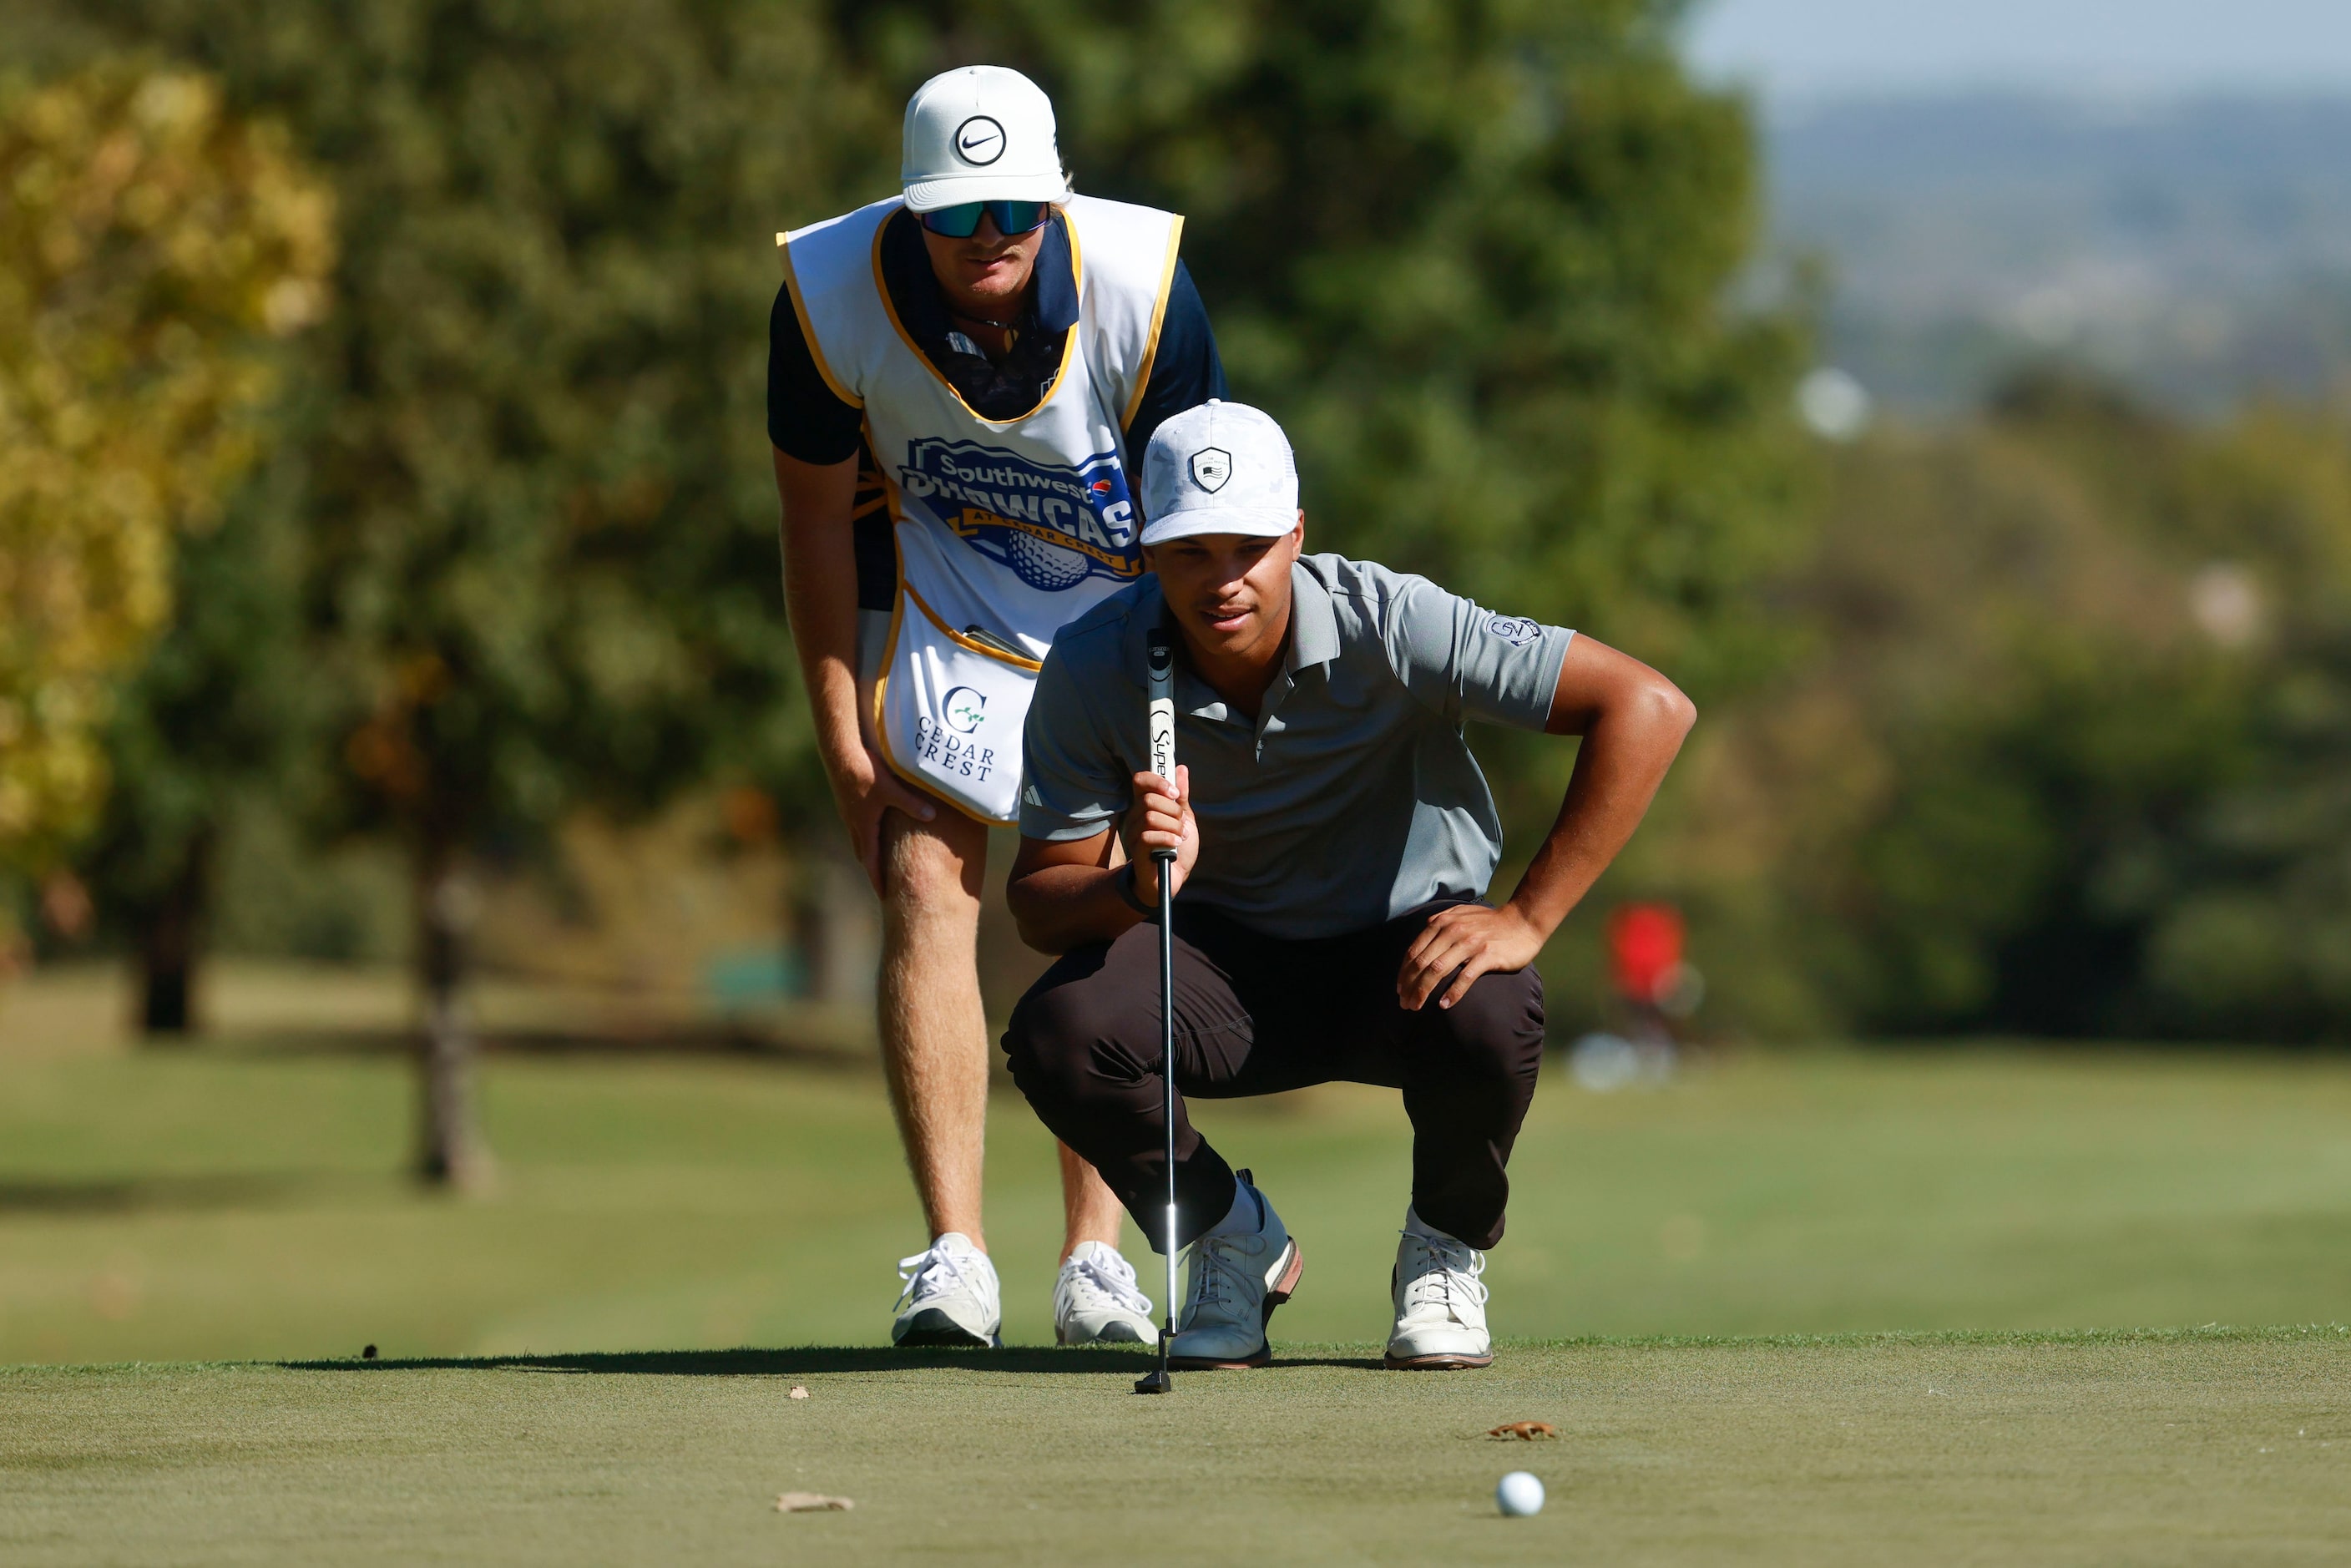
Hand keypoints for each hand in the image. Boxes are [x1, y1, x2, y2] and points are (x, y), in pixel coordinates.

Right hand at [827, 739, 938, 893]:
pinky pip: (857, 823)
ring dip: (868, 849)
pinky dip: (866, 831)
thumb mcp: (892, 790)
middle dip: (873, 867)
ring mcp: (849, 811)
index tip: (883, 896)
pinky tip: (874, 825)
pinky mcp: (848, 799)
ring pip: (859, 837)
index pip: (871, 861)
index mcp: (865, 826)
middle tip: (883, 881)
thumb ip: (912, 804)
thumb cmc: (865, 772)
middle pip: (863, 852)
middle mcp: (854, 822)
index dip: (878, 879)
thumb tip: (932, 815)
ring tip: (879, 857)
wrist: (839, 753)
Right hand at [1121, 765, 1197, 905]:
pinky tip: (1175, 846)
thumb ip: (1181, 796)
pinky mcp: (1136, 851)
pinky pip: (1148, 836)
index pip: (1140, 780)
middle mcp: (1135, 817)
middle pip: (1149, 799)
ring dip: (1173, 827)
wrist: (1173, 879)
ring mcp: (1133, 834)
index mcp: (1145, 805)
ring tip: (1179, 838)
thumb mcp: (1184, 819)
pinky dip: (1168, 839)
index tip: (1174, 793)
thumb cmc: (1178, 849)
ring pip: (1150, 817)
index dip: (1157, 780)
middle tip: (1181, 824)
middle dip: (1172, 811)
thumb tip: (1181, 768)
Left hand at [1397, 901, 1546, 1010]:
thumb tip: (1420, 944)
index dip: (1403, 973)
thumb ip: (1438, 926)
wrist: (1522, 920)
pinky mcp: (1487, 955)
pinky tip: (1443, 1005)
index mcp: (1442, 922)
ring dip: (1423, 991)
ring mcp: (1470, 943)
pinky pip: (1464, 977)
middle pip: (1421, 963)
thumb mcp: (1459, 916)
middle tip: (1405, 1004)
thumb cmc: (1489, 922)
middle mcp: (1452, 930)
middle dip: (1409, 986)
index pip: (1414, 951)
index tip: (1400, 989)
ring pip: (1437, 970)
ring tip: (1416, 1006)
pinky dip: (1452, 993)